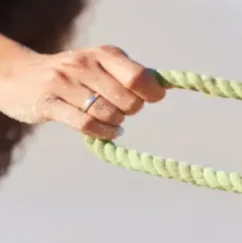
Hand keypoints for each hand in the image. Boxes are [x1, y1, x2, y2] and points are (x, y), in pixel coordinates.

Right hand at [0, 41, 165, 139]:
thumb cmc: (74, 76)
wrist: (20, 76)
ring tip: (111, 119)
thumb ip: (129, 75)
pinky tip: (108, 131)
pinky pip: (88, 125)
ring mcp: (64, 83)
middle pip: (128, 100)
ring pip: (109, 114)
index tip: (150, 98)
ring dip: (116, 123)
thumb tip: (162, 87)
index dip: (152, 93)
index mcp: (103, 53)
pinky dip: (104, 133)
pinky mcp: (49, 103)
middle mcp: (84, 64)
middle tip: (121, 108)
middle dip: (131, 110)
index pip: (139, 77)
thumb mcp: (101, 65)